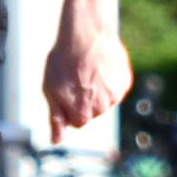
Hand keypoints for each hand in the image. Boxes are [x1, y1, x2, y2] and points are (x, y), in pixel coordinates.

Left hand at [43, 18, 132, 143]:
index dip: (69, 105)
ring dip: (97, 90)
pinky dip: (109, 80)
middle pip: (92, 112)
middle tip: (76, 77)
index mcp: (82, 115)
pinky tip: (100, 67)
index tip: (66, 89)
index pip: (77, 122)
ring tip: (88, 70)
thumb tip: (56, 141)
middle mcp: (102, 109)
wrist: (86, 35)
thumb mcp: (51, 90)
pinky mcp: (125, 83)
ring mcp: (115, 96)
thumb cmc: (63, 62)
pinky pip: (115, 88)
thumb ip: (56, 118)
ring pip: (104, 100)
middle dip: (84, 99)